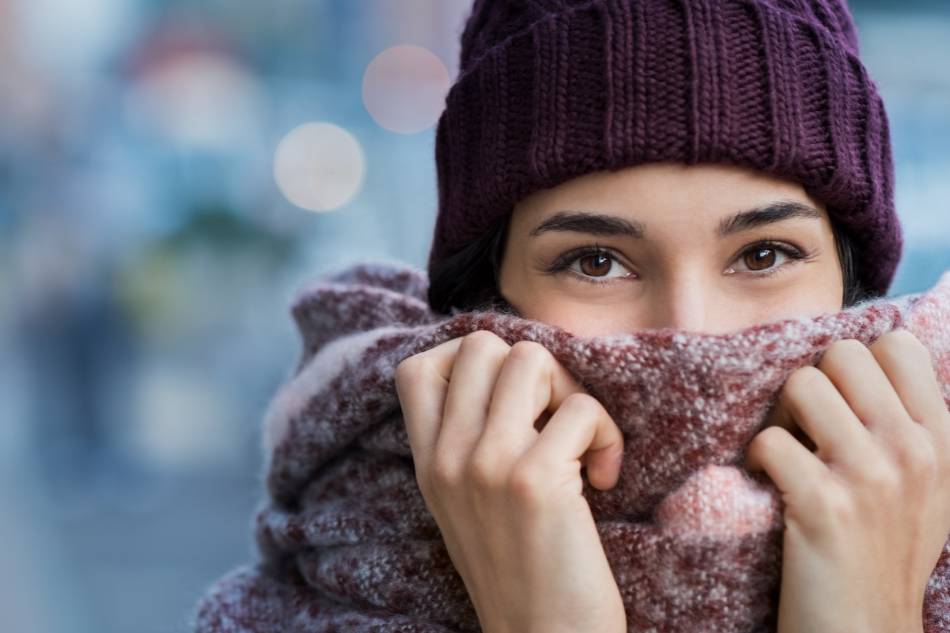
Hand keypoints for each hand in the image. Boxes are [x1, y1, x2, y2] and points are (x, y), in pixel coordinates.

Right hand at [394, 330, 626, 632]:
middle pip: (482, 345)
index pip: (418, 369)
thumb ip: (467, 444)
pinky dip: (607, 436)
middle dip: (533, 369)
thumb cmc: (520, 571)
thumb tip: (511, 370)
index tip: (510, 401)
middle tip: (554, 419)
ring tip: (582, 443)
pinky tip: (605, 479)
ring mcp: (486, 465)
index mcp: (427, 463)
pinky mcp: (534, 480)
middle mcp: (447, 457)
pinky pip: (581, 408)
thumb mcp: (466, 505)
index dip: (469, 362)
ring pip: (531, 359)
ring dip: (572, 392)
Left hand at [745, 329, 949, 632]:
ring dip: (780, 417)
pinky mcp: (823, 505)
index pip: (897, 345)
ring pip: (801, 385)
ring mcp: (870, 476)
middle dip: (813, 384)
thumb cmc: (885, 553)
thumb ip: (909, 426)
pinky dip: (756, 459)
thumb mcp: (927, 486)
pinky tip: (767, 484)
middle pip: (841, 355)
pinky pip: (769, 440)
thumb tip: (871, 358)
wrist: (866, 631)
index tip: (842, 403)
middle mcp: (912, 450)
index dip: (856, 364)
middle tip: (805, 429)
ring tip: (787, 455)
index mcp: (940, 440)